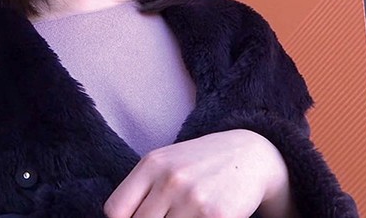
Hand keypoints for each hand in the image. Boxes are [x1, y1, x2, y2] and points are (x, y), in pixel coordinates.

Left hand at [103, 129, 294, 217]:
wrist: (250, 154)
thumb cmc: (201, 163)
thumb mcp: (166, 164)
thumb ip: (142, 189)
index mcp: (151, 164)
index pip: (115, 210)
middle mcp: (170, 180)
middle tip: (167, 216)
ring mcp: (193, 199)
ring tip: (183, 216)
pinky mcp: (216, 216)